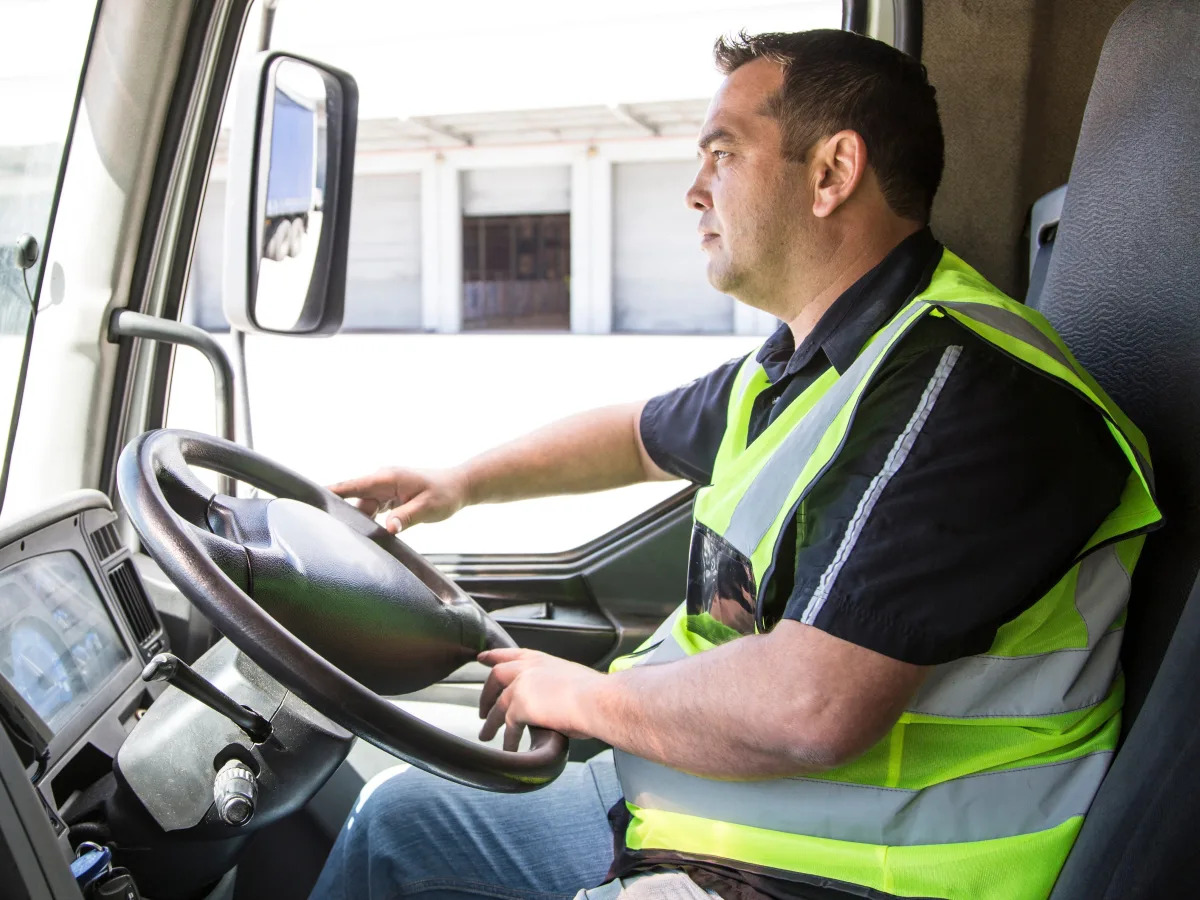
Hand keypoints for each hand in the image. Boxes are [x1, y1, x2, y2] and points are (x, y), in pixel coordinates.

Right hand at [328, 466, 469, 532]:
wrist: (460, 487)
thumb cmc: (445, 494)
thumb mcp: (427, 508)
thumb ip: (406, 518)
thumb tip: (388, 529)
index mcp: (386, 478)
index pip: (352, 485)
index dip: (330, 491)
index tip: (309, 497)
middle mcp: (382, 480)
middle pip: (354, 500)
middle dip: (345, 516)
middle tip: (335, 536)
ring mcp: (385, 488)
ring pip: (362, 507)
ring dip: (362, 522)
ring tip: (357, 539)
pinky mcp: (389, 496)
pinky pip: (372, 509)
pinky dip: (371, 521)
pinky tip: (371, 535)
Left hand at [477, 648, 602, 750]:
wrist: (597, 700)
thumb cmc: (594, 693)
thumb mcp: (570, 679)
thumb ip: (553, 686)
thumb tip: (552, 703)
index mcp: (540, 660)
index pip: (510, 654)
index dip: (494, 656)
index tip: (483, 657)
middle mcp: (527, 669)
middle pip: (496, 677)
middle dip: (486, 694)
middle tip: (481, 707)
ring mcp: (520, 687)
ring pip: (498, 707)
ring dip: (491, 723)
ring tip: (486, 735)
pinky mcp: (519, 707)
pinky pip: (509, 728)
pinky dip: (509, 740)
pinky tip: (509, 749)